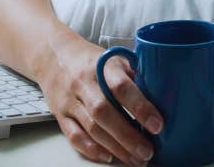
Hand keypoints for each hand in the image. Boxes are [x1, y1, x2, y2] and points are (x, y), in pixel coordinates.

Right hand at [35, 32, 163, 165]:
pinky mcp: (59, 114)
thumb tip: (160, 96)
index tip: (157, 124)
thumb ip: (133, 75)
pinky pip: (74, 136)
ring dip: (116, 147)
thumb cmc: (90, 59)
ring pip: (92, 128)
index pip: (121, 86)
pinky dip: (92, 149)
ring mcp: (69, 100)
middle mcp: (83, 83)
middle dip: (129, 136)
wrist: (53, 55)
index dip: (140, 106)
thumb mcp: (113, 58)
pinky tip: (109, 156)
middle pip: (105, 113)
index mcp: (100, 65)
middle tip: (148, 151)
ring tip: (135, 159)